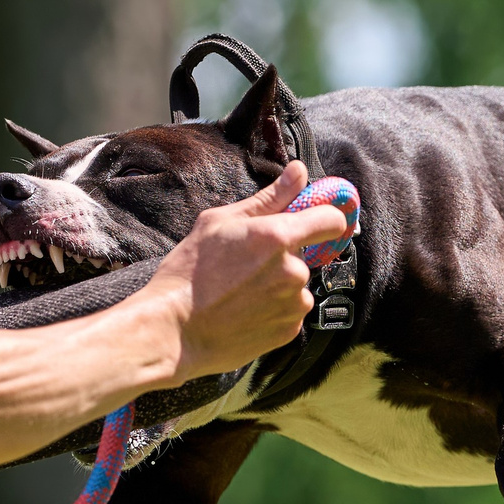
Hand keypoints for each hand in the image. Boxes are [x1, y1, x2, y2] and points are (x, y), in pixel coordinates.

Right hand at [146, 162, 350, 382]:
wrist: (173, 330)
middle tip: (243, 266)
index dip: (326, 217)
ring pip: (295, 285)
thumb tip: (299, 172)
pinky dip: (273, 310)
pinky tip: (243, 311)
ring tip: (239, 292)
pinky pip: (289, 312)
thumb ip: (269, 198)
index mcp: (277, 237)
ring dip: (277, 285)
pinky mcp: (288, 331)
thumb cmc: (189, 273)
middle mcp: (293, 271)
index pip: (331, 219)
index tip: (317, 221)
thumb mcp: (220, 222)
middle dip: (281, 257)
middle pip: (304, 255)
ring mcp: (293, 304)